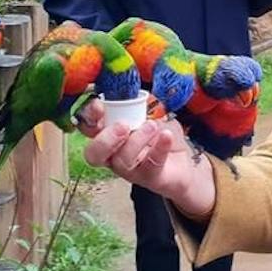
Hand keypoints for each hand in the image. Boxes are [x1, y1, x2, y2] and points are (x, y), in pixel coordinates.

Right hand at [80, 110, 215, 219]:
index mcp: (109, 135)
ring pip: (122, 161)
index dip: (88, 117)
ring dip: (137, 140)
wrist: (183, 162)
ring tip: (152, 126)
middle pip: (94, 154)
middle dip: (104, 140)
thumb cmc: (159, 136)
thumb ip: (137, 105)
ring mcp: (130, 170)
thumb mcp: (149, 113)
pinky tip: (166, 135)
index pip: (88, 128)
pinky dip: (159, 147)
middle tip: (123, 126)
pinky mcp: (151, 177)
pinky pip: (151, 164)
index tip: (99, 106)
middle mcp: (114, 155)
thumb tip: (130, 93)